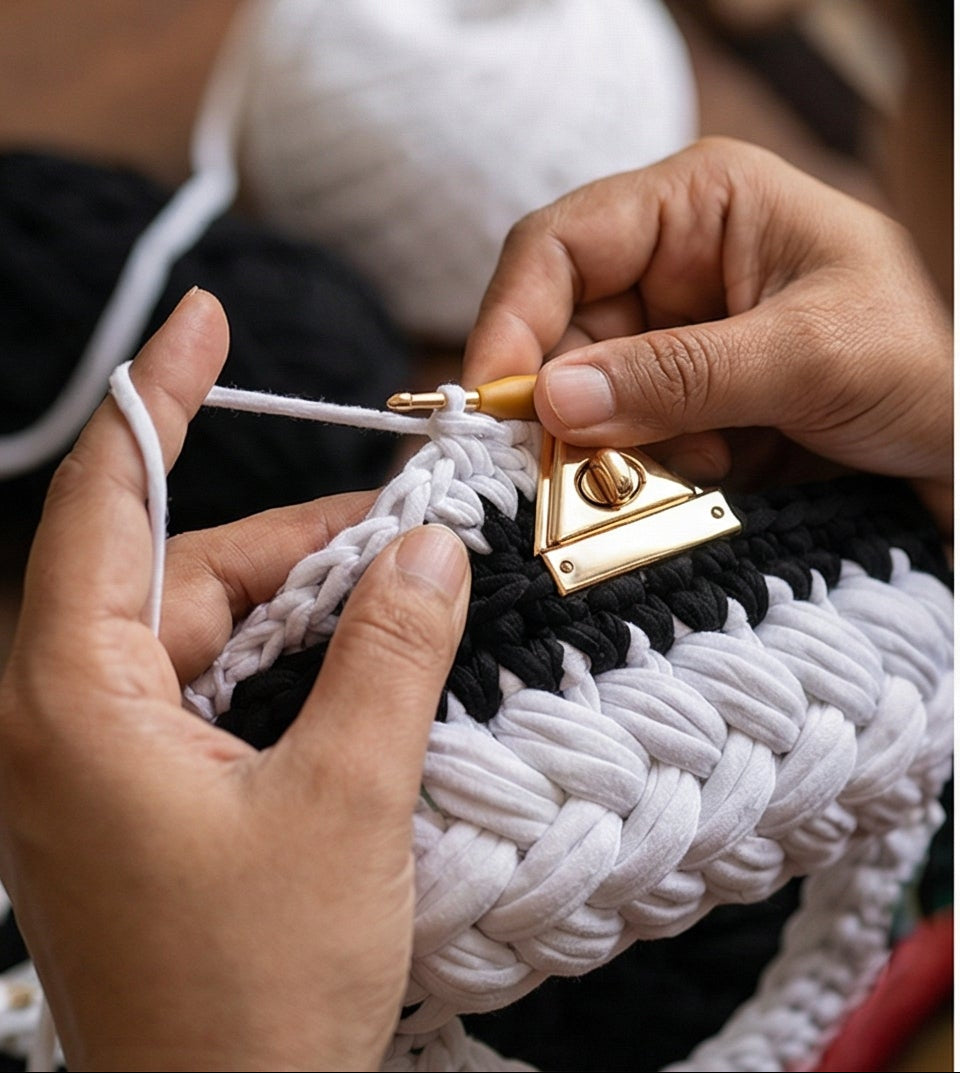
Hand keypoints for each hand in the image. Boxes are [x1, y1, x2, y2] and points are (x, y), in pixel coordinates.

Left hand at [0, 290, 470, 1070]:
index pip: (105, 501)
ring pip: (198, 631)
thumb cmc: (255, 996)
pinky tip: (351, 668)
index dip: (156, 395)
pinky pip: (205, 690)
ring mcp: (98, 762)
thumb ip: (386, 657)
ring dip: (297, 608)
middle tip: (407, 531)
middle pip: (176, 571)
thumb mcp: (344, 803)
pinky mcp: (138, 797)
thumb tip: (428, 550)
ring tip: (400, 598)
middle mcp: (63, 718)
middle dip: (292, 540)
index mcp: (72, 703)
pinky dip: (279, 664)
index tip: (201, 316)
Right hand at [464, 137, 951, 534]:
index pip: (560, 245)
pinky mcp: (680, 403)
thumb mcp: (810, 355)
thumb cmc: (924, 360)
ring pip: (585, 398)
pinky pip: (623, 439)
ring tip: (700, 467)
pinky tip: (713, 474)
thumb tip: (551, 400)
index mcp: (700, 205)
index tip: (495, 404)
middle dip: (570, 406)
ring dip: (617, 448)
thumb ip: (679, 374)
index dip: (511, 321)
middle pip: (560, 332)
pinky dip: (646, 472)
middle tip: (594, 469)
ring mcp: (673, 339)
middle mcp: (671, 265)